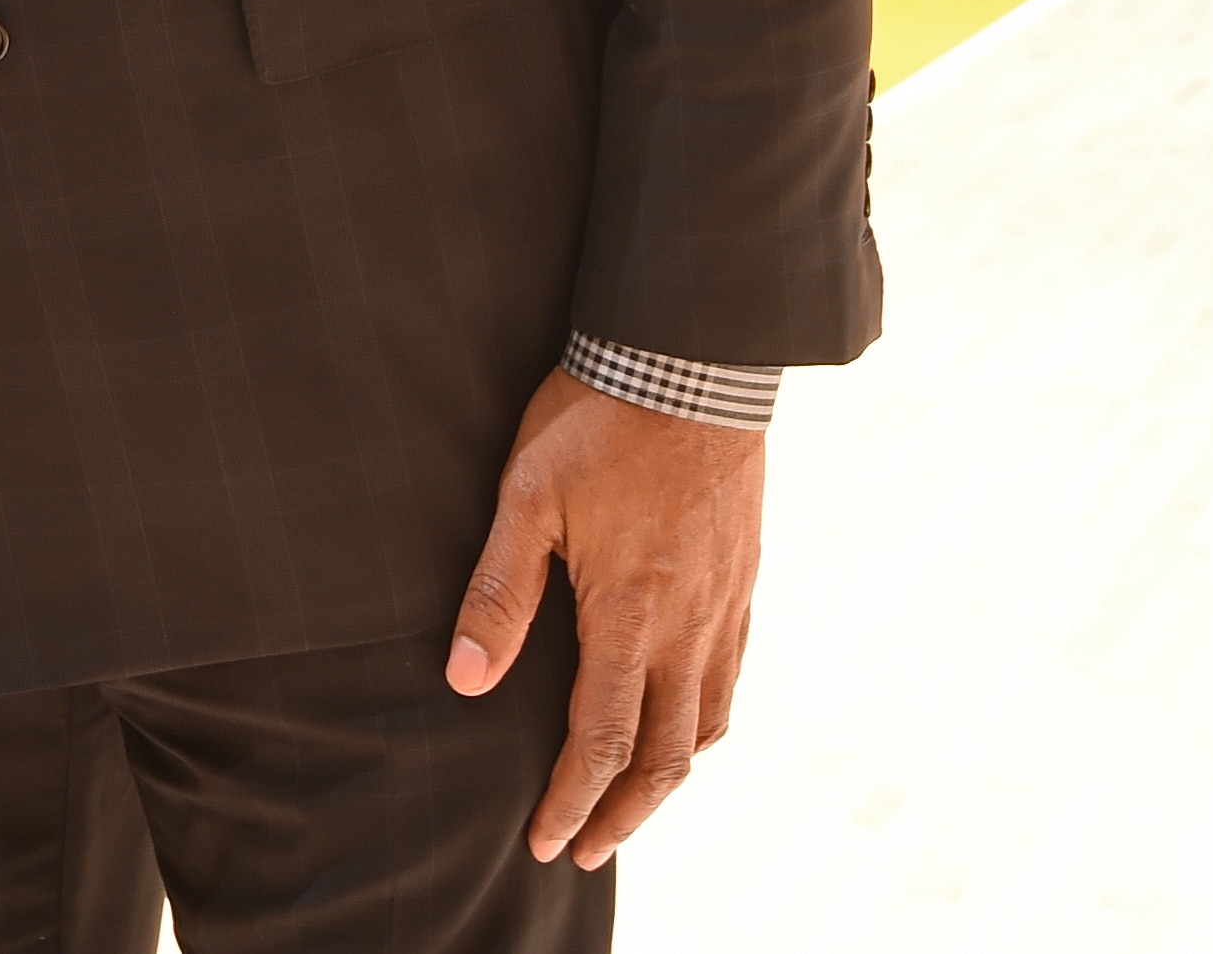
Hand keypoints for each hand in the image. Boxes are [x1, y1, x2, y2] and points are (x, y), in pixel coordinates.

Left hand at [449, 364, 766, 871]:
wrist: (691, 361)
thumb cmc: (598, 421)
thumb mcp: (527, 497)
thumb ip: (499, 592)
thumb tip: (467, 681)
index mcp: (630, 613)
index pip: (602, 739)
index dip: (573, 801)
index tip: (547, 843)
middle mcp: (688, 624)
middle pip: (666, 755)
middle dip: (623, 815)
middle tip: (587, 852)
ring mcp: (725, 604)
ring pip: (708, 723)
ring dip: (669, 778)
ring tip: (633, 803)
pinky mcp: (744, 578)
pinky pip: (732, 676)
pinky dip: (706, 722)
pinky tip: (684, 723)